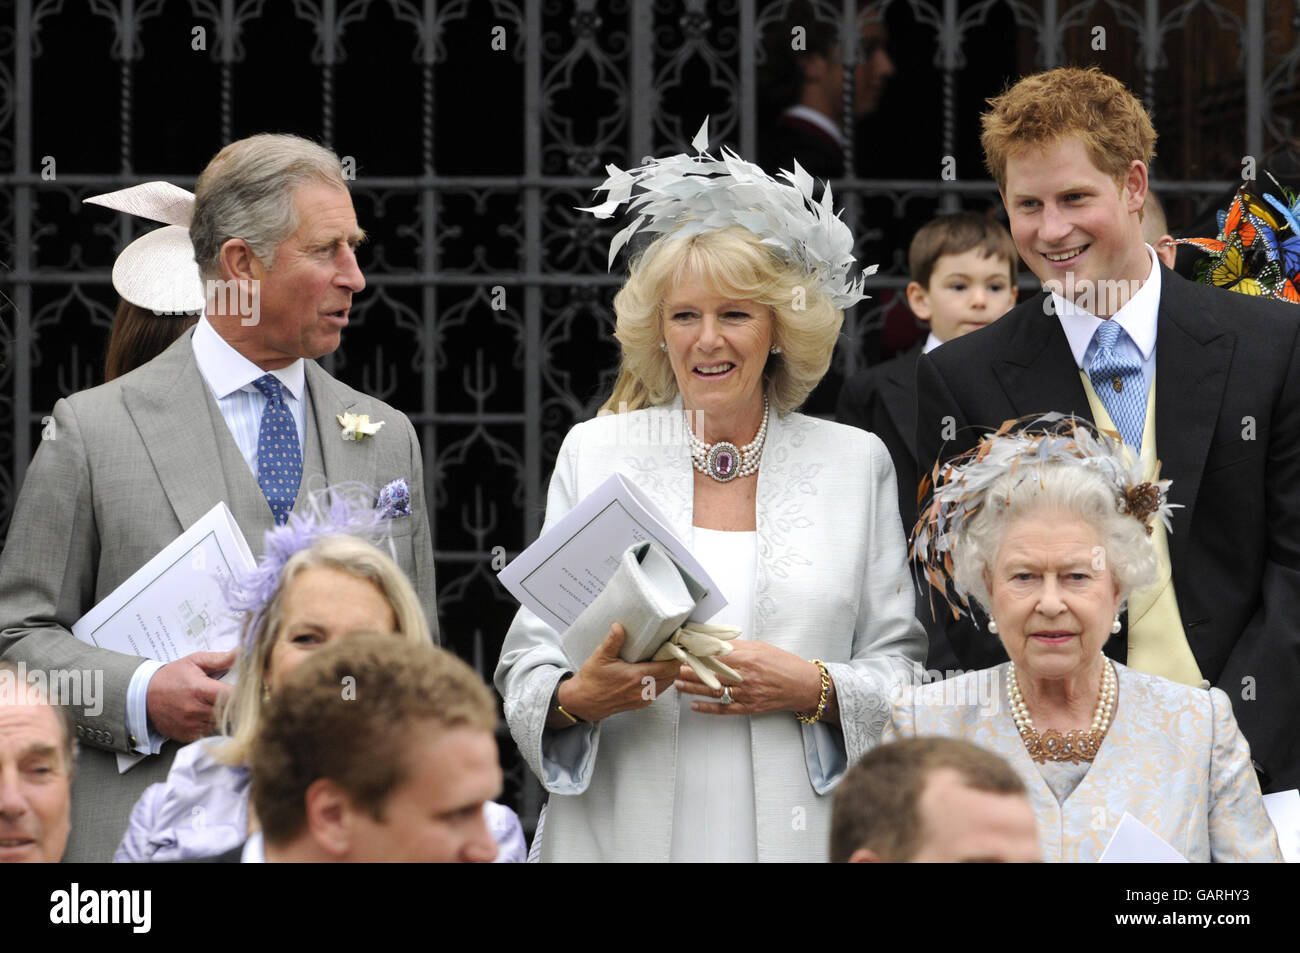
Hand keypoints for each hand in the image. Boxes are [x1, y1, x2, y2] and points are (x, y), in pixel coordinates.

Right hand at [145, 650, 236, 742]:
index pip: (231, 696)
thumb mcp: (194, 661)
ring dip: (225, 717)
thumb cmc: (171, 677)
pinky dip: (212, 726)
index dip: (244, 694)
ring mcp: (190, 725)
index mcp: (199, 689)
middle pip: (229, 713)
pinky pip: (209, 733)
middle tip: (239, 698)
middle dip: (237, 706)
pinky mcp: (186, 736)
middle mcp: (195, 710)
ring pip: (221, 724)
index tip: (250, 690)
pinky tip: (208, 715)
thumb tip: (242, 652)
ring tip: (220, 705)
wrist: (143, 697)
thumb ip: (219, 659)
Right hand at [559, 623, 679, 722]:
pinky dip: (661, 681)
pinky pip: (658, 692)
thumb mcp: (601, 656)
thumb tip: (619, 626)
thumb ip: (613, 641)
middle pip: (672, 676)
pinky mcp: (640, 704)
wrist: (583, 702)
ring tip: (663, 659)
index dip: (676, 656)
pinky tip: (654, 672)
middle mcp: (643, 690)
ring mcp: (643, 699)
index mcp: (637, 676)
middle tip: (671, 649)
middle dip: (674, 663)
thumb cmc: (592, 680)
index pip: (669, 667)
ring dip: (668, 673)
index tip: (675, 645)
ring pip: (667, 685)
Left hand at [675, 640, 833, 719]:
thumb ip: (738, 646)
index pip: (714, 654)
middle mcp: (744, 676)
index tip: (682, 649)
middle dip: (688, 670)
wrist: (803, 686)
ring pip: (713, 690)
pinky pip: (724, 709)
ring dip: (692, 688)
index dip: (696, 652)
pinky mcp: (749, 707)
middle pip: (710, 673)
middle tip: (671, 666)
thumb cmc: (784, 664)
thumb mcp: (761, 647)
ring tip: (677, 684)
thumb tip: (717, 641)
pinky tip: (694, 706)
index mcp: (747, 658)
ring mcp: (746, 694)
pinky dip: (708, 708)